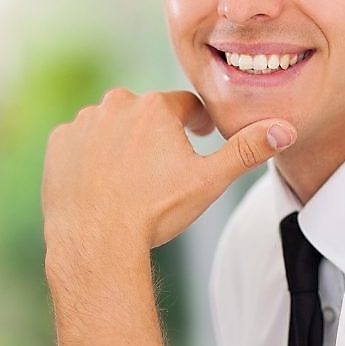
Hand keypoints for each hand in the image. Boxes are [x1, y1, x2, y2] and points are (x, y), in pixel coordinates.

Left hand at [42, 88, 294, 260]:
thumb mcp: (209, 181)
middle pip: (144, 113)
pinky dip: (89, 155)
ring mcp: (83, 123)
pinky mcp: (58, 143)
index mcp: (155, 108)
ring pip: (110, 125)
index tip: (198, 137)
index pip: (184, 106)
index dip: (195, 123)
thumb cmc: (154, 211)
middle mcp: (115, 105)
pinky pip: (79, 142)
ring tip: (129, 175)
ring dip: (120, 141)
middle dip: (154, 132)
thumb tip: (285, 129)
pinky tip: (99, 181)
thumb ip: (247, 150)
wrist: (97, 240)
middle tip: (161, 164)